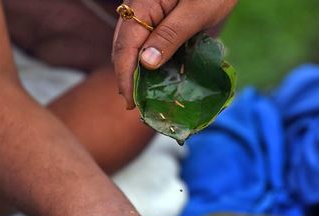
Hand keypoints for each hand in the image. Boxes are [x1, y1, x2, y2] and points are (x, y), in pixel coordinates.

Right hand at [112, 0, 237, 108]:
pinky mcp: (155, 14)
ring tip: (140, 92)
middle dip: (126, 76)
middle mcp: (138, 8)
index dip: (125, 77)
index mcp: (143, 5)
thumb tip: (146, 63)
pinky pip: (142, 38)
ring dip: (133, 69)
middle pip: (122, 47)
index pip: (124, 47)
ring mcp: (144, 10)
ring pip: (130, 44)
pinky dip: (144, 58)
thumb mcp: (196, 11)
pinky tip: (151, 72)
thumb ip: (170, 35)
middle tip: (135, 103)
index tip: (131, 102)